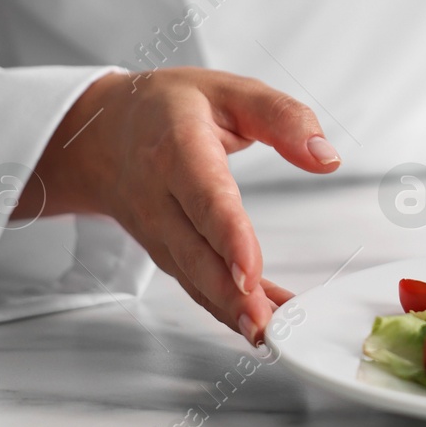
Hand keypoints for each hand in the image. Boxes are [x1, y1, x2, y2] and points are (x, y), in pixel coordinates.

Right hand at [18, 68, 342, 343]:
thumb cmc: (168, 107)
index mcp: (177, 149)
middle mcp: (159, 197)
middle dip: (229, 295)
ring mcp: (157, 231)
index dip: (228, 238)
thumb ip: (283, 118)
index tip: (251, 272)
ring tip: (271, 335)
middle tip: (265, 326)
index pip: (205, 199)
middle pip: (195, 253)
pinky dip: (227, 307)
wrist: (98, 131)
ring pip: (194, 277)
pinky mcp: (165, 251)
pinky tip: (264, 322)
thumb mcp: (231, 90)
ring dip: (230, 310)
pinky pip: (196, 283)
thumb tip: (327, 157)